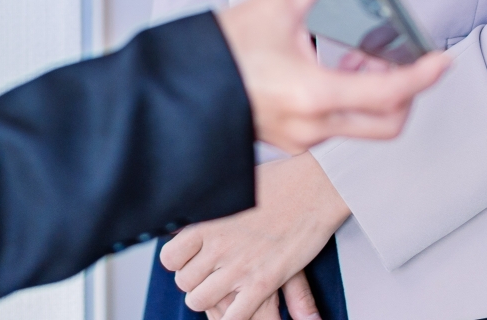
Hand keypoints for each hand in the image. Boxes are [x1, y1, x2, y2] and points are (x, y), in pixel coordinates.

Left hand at [161, 155, 346, 319]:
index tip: (191, 259)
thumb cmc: (280, 180)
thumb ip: (213, 203)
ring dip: (209, 300)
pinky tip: (240, 307)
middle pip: (184, 282)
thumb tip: (196, 206)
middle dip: (195, 282)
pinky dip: (232, 317)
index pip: (170, 256)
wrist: (316, 187)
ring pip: (200, 301)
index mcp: (208, 221)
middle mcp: (218, 245)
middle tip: (210, 276)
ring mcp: (239, 266)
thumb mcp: (236, 186)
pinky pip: (233, 316)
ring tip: (223, 291)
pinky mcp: (263, 282)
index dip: (178, 262)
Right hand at [214, 0, 448, 153]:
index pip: (390, 93)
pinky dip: (349, 102)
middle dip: (405, 92)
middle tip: (406, 61)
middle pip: (386, 123)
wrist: (179, 87)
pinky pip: (337, 127)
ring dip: (374, 95)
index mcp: (313, 95)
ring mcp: (301, 138)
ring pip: (361, 127)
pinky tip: (335, 70)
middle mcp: (312, 126)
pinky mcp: (290, 139)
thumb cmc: (220, 51)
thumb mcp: (275, 2)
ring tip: (366, 58)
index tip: (441, 60)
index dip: (423, 75)